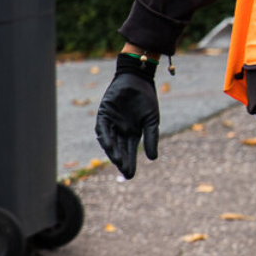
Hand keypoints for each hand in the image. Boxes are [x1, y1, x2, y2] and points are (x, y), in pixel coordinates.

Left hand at [95, 56, 159, 178]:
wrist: (138, 80)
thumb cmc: (147, 99)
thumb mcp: (152, 121)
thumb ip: (152, 138)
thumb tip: (153, 159)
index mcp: (132, 133)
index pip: (129, 152)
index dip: (129, 163)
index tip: (130, 175)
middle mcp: (120, 130)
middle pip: (119, 150)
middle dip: (121, 161)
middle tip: (125, 172)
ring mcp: (111, 123)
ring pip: (110, 142)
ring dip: (113, 152)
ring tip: (118, 161)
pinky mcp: (104, 115)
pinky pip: (102, 129)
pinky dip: (105, 138)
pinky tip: (108, 146)